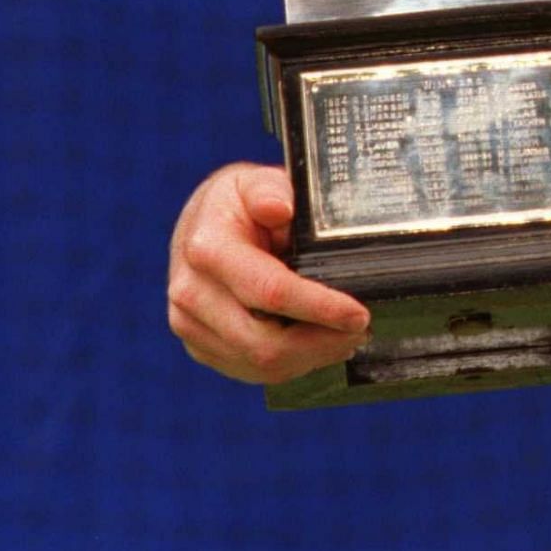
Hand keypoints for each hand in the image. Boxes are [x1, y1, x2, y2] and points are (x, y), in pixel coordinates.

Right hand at [166, 162, 370, 383]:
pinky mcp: (199, 344)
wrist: (199, 225)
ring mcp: (189, 324)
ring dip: (310, 357)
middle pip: (264, 342)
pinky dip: (290, 364)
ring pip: (259, 364)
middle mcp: (191, 292)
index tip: (358, 314)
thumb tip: (280, 208)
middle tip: (361, 331)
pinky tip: (315, 347)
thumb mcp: (254, 180)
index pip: (270, 291)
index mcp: (208, 250)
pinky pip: (249, 370)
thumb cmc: (237, 202)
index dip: (320, 307)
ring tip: (345, 339)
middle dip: (321, 342)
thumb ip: (269, 189)